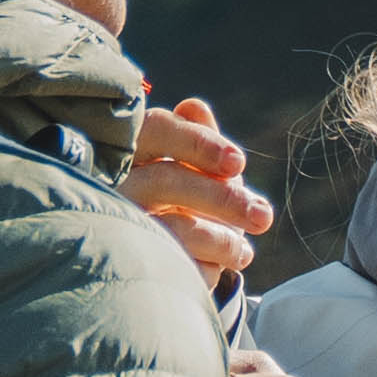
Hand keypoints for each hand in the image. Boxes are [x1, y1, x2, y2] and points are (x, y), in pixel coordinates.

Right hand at [123, 93, 273, 287]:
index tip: (239, 164)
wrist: (147, 250)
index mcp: (131, 146)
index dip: (199, 144)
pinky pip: (173, 264)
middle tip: (263, 216)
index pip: (158, 130)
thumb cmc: (176, 191)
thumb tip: (194, 108)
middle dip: (224, 199)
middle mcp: (115, 182)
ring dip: (222, 240)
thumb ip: (197, 136)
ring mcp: (114, 223)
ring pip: (172, 228)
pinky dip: (205, 268)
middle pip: (166, 181)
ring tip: (244, 253)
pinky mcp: (124, 262)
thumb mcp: (189, 163)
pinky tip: (215, 268)